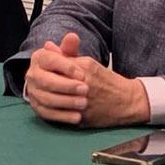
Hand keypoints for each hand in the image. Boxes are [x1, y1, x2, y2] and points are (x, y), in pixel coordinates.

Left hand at [22, 32, 148, 128]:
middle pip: (51, 83)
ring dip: (45, 98)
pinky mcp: (82, 118)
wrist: (126, 101)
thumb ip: (67, 54)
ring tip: (42, 95)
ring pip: (53, 101)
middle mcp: (83, 85)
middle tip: (38, 84)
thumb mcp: (88, 63)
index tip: (42, 70)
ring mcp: (82, 103)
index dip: (46, 69)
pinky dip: (53, 112)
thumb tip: (47, 45)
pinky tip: (50, 107)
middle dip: (43, 84)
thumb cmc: (106, 80)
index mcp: (83, 68)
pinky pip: (60, 116)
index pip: (55, 65)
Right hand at [22, 33, 88, 124]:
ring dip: (66, 102)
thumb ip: (70, 48)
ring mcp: (33, 92)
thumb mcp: (68, 57)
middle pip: (47, 81)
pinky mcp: (37, 108)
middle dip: (67, 86)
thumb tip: (72, 37)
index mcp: (39, 58)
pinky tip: (77, 117)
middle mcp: (32, 75)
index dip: (66, 67)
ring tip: (84, 103)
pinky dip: (63, 116)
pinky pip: (48, 114)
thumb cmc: (65, 68)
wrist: (57, 83)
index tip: (82, 74)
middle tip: (85, 90)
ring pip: (47, 99)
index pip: (50, 60)